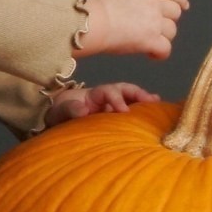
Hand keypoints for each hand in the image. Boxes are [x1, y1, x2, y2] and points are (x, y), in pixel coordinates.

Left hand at [46, 82, 163, 126]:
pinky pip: (128, 111)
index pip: (108, 91)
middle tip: (151, 101)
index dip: (117, 99)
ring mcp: (109, 107)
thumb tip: (83, 109)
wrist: (54, 121)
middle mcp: (103, 98)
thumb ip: (69, 109)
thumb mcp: (59, 112)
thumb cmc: (58, 115)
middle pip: (123, 90)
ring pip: (129, 98)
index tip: (123, 110)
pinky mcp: (112, 117)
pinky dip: (140, 111)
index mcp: (92, 96)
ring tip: (157, 105)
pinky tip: (153, 115)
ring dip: (143, 100)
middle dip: (137, 93)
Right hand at [76, 0, 188, 59]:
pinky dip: (160, 53)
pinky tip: (150, 55)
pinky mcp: (150, 41)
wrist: (93, 21)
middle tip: (159, 28)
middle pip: (174, 12)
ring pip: (171, 31)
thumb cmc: (95, 3)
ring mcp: (154, 24)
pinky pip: (165, 49)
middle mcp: (153, 5)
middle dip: (170, 20)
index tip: (184, 5)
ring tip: (150, 42)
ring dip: (163, 37)